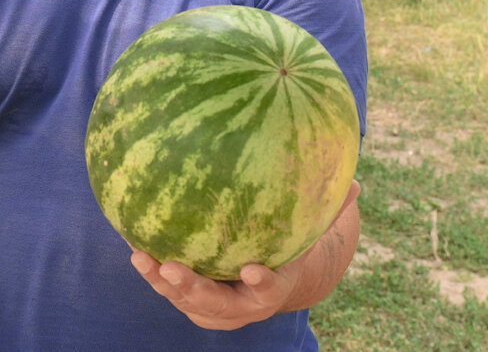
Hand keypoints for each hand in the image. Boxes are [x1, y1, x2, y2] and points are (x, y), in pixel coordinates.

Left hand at [130, 180, 361, 329]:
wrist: (267, 283)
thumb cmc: (287, 249)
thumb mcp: (307, 234)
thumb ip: (326, 211)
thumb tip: (357, 181)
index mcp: (271, 288)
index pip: (268, 289)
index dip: (262, 282)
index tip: (253, 269)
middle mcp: (240, 305)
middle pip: (217, 304)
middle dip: (194, 289)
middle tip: (174, 268)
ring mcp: (212, 307)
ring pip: (185, 300)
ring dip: (161, 281)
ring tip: (140, 257)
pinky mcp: (190, 301)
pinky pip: (167, 286)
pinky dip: (150, 267)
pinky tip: (130, 237)